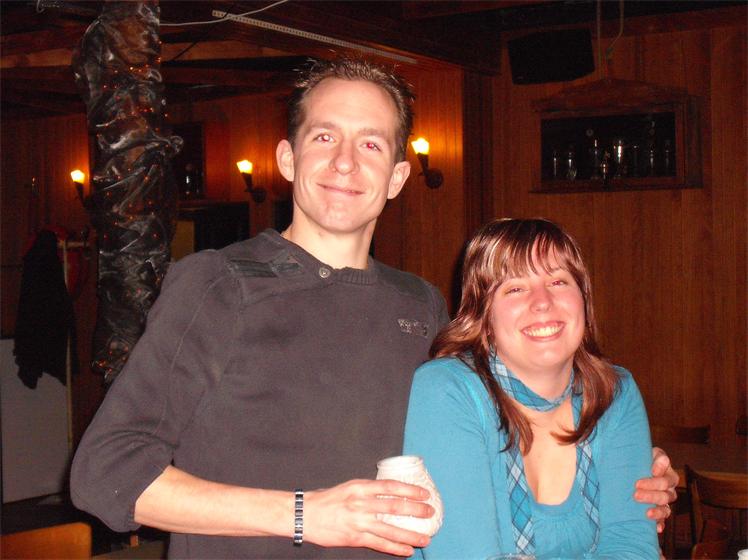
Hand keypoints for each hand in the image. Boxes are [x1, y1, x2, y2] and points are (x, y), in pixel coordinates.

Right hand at [304, 479, 432, 555]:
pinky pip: (379, 544)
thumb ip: (368, 491)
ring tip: (425, 538)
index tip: (424, 493)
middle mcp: (361, 502)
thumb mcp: (349, 487)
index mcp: (360, 486)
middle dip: (415, 510)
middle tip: (430, 512)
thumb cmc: (327, 500)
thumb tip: (389, 494)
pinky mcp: (354, 537)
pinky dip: (395, 548)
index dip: (410, 489)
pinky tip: (407, 550)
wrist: (305, 514)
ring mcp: (358, 521)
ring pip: (390, 529)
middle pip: (394, 507)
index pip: (391, 486)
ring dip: (410, 535)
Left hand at [634, 447, 678, 532]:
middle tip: (636, 494)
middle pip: (666, 496)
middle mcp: (668, 489)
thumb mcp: (648, 453)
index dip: (655, 481)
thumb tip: (661, 464)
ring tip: (646, 513)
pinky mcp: (658, 511)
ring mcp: (664, 502)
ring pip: (666, 509)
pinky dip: (660, 524)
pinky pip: (663, 520)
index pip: (667, 480)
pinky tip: (657, 528)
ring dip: (657, 512)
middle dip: (651, 495)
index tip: (640, 481)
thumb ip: (657, 457)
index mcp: (668, 474)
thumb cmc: (640, 458)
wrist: (630, 466)